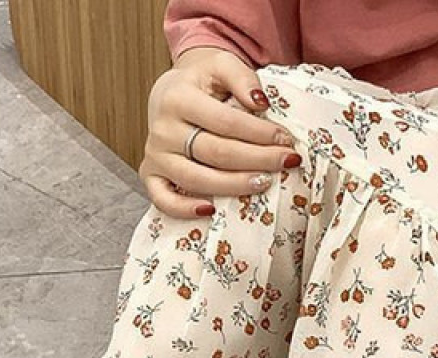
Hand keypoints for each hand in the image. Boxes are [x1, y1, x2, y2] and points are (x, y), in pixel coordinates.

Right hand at [141, 48, 299, 218]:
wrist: (171, 94)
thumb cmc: (202, 84)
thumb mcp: (221, 65)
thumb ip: (241, 76)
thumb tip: (261, 102)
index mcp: (178, 98)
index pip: (226, 122)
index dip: (259, 133)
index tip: (286, 140)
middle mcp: (163, 129)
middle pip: (215, 152)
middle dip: (256, 159)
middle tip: (286, 162)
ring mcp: (156, 155)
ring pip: (195, 179)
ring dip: (233, 186)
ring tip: (263, 183)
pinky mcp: (150, 175)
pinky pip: (163, 200)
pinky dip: (184, 209)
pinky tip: (210, 211)